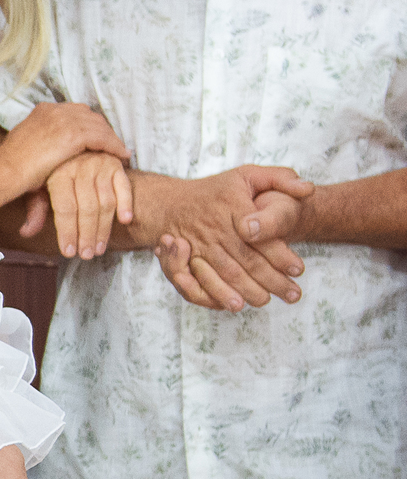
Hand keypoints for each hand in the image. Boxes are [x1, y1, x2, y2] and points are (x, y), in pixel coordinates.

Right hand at [0, 103, 130, 194]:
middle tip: (112, 145)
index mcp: (43, 110)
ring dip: (111, 138)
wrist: (5, 172)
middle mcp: (55, 110)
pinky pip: (102, 137)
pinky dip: (114, 146)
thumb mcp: (29, 145)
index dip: (88, 124)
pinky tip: (121, 155)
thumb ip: (44, 141)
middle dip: (102, 129)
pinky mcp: (74, 134)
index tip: (97, 137)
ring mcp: (64, 120)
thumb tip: (49, 150)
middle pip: (89, 115)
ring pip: (99, 125)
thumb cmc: (12, 168)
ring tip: (120, 151)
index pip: (75, 112)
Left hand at [46, 152, 132, 258]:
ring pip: (105, 202)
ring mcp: (100, 164)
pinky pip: (123, 186)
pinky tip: (124, 221)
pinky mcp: (115, 164)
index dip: (68, 232)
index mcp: (59, 173)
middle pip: (87, 208)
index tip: (69, 252)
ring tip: (99, 248)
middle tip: (87, 254)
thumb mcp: (38, 186)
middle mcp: (80, 167)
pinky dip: (125, 203)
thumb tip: (26, 232)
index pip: (65, 208)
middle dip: (87, 235)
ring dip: (104, 228)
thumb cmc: (52, 170)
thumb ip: (36, 209)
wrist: (71, 142)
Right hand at [137, 167, 311, 309]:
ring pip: (226, 274)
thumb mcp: (248, 175)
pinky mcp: (186, 260)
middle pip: (246, 260)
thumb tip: (307, 190)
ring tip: (266, 301)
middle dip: (271, 281)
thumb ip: (280, 178)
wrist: (171, 202)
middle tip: (292, 295)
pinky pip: (202, 282)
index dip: (281, 256)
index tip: (298, 269)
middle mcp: (215, 227)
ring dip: (247, 291)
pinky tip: (233, 303)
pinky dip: (217, 295)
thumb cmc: (217, 191)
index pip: (262, 236)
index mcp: (233, 206)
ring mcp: (198, 245)